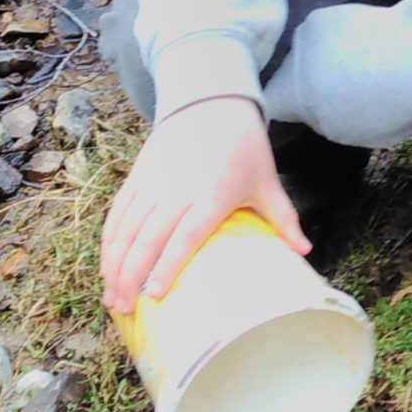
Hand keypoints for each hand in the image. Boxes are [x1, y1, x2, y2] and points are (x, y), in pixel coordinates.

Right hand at [101, 95, 308, 314]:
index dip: (167, 266)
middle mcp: (177, 191)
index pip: (185, 236)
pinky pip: (118, 212)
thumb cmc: (244, 147)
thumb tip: (305, 252)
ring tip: (110, 297)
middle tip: (122, 309)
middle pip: (146, 238)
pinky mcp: (139, 176)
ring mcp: (153, 183)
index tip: (154, 295)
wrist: (212, 102)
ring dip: (113, 264)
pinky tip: (106, 263)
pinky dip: (109, 240)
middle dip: (130, 276)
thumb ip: (283, 219)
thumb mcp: (267, 181)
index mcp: (211, 196)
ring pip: (125, 228)